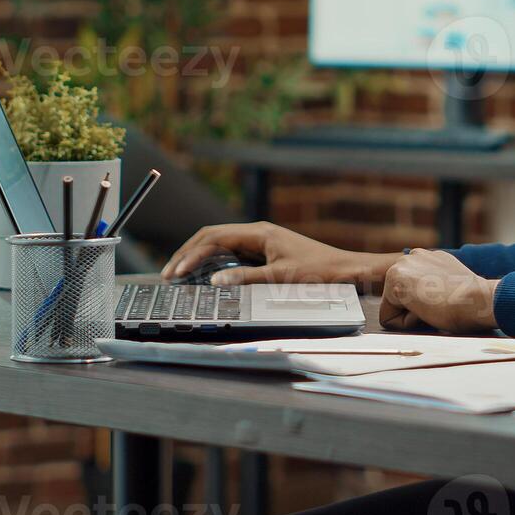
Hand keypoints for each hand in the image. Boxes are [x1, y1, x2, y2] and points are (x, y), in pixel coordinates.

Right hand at [161, 222, 400, 288]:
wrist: (346, 271)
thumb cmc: (320, 272)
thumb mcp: (281, 278)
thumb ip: (247, 280)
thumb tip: (215, 281)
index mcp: (259, 232)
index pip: (214, 237)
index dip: (191, 254)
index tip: (176, 272)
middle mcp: (257, 233)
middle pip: (212, 238)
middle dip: (187, 255)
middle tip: (168, 275)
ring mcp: (260, 242)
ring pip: (220, 246)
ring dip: (198, 259)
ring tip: (179, 276)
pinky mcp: (265, 253)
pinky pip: (231, 255)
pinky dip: (213, 264)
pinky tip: (204, 276)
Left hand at [379, 249, 500, 334]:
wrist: (477, 299)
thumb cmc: (470, 299)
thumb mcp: (450, 282)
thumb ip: (434, 282)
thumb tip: (430, 295)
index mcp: (423, 258)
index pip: (410, 294)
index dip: (425, 306)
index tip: (443, 300)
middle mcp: (409, 257)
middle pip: (398, 300)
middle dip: (414, 309)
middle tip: (439, 304)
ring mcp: (400, 267)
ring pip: (393, 309)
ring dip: (411, 315)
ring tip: (433, 306)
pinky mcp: (395, 282)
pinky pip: (389, 318)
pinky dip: (406, 322)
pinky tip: (426, 310)